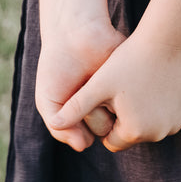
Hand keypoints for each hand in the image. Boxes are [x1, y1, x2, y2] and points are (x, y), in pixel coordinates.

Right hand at [35, 16, 124, 150]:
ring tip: (91, 80)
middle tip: (80, 90)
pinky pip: (128, 98)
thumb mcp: (49, 101)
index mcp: (85, 115)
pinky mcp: (131, 82)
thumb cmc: (57, 66)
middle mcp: (104, 107)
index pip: (84, 138)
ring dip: (103, 103)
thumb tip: (84, 147)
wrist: (74, 33)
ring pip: (117, 115)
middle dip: (90, 114)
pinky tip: (102, 74)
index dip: (74, 127)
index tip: (65, 107)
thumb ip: (59, 128)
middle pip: (103, 129)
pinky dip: (115, 89)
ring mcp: (119, 94)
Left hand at [51, 28, 180, 152]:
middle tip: (123, 89)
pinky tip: (155, 83)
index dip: (105, 119)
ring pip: (150, 124)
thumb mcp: (100, 84)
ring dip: (142, 112)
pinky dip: (160, 105)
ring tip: (139, 84)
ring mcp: (176, 124)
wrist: (168, 40)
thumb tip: (55, 124)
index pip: (111, 139)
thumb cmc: (130, 60)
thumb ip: (76, 107)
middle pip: (131, 133)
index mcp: (133, 132)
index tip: (108, 97)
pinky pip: (167, 115)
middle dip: (124, 117)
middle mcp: (158, 134)